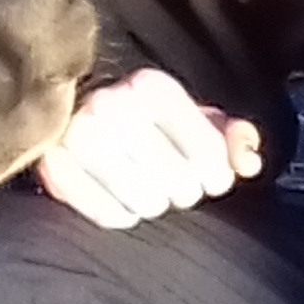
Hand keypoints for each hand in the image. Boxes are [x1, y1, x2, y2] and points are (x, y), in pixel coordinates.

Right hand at [33, 69, 262, 228]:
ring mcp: (79, 137)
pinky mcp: (54, 166)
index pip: (207, 154)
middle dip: (184, 190)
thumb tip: (250, 163)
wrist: (74, 111)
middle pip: (179, 184)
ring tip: (147, 187)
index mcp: (152, 87)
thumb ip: (233, 136)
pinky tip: (122, 198)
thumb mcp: (194, 115)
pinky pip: (110, 215)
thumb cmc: (147, 120)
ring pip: (146, 203)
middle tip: (172, 181)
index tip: (210, 176)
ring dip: (153, 202)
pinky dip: (122, 214)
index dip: (216, 175)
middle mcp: (113, 106)